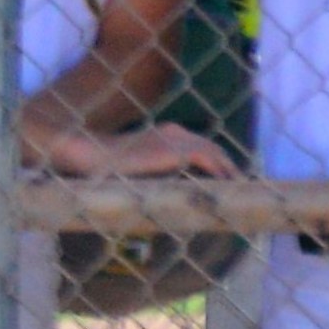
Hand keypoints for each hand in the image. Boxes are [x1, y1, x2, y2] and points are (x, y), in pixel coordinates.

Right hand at [33, 122, 236, 179]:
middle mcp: (174, 132)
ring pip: (214, 153)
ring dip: (228, 170)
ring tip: (241, 190)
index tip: (224, 179)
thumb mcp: (131, 168)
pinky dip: (221, 171)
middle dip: (227, 165)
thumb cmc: (98, 167)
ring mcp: (175, 138)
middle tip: (241, 187)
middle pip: (212, 147)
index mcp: (164, 133)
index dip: (214, 162)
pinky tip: (229, 187)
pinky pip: (209, 160)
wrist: (87, 153)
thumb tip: (159, 196)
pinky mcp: (175, 150)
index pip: (199, 145)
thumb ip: (149, 173)